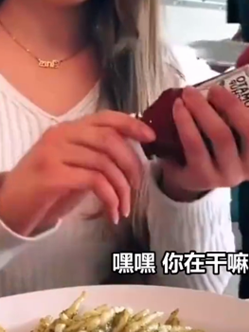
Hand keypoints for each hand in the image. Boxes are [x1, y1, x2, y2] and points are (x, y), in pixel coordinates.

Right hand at [0, 111, 154, 235]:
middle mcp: (60, 136)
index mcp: (69, 129)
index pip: (106, 118)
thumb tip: (135, 153)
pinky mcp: (51, 175)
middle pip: (109, 140)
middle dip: (131, 164)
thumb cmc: (47, 189)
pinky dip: (110, 198)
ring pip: (104, 163)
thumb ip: (99, 154)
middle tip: (138, 186)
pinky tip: (113, 212)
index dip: (132, 125)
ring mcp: (54, 153)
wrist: (7, 209)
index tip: (151, 138)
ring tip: (125, 207)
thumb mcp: (75, 165)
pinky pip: (94, 182)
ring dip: (122, 189)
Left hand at [159, 85, 248, 199]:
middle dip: (234, 105)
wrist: (192, 167)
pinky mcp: (204, 178)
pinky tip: (178, 108)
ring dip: (203, 110)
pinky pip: (196, 147)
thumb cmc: (225, 132)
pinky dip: (186, 123)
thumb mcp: (242, 111)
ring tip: (189, 93)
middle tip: (215, 89)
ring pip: (222, 137)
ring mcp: (231, 175)